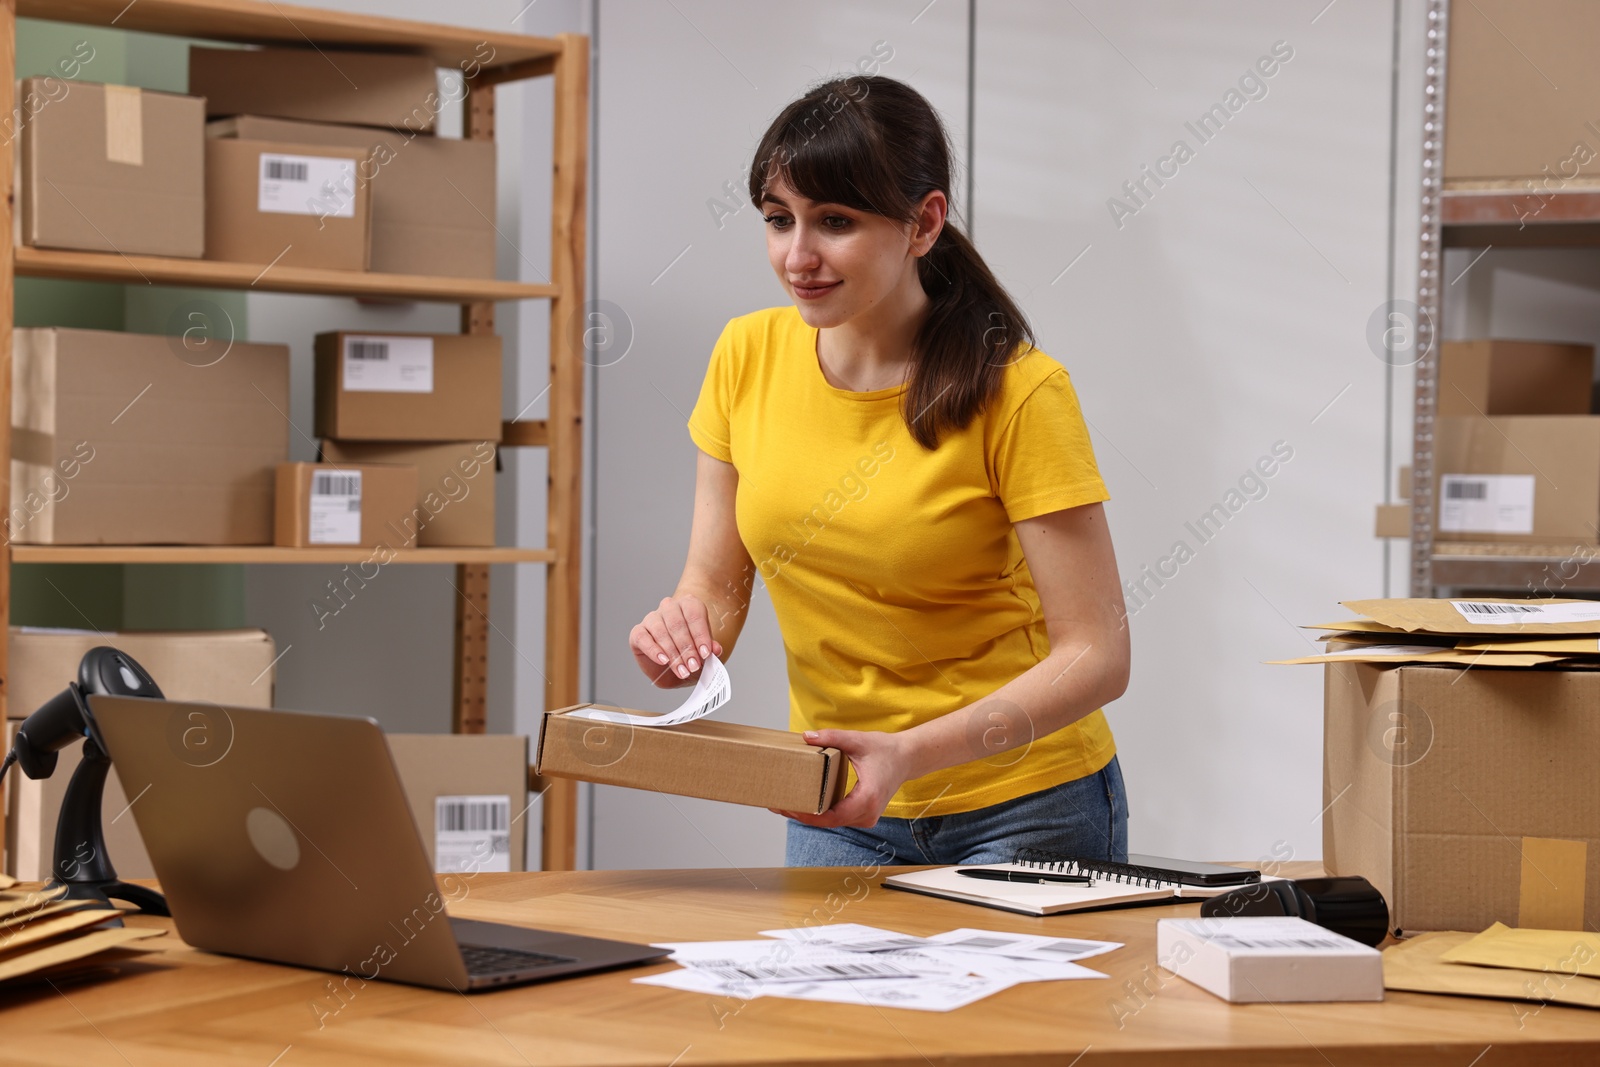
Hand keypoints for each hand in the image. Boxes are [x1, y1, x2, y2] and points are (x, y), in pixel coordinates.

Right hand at [629, 594, 722, 688]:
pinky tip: (663, 660)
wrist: (674, 664)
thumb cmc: (691, 652)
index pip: (694, 615)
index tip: (706, 653)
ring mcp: (652, 618)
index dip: (701, 635)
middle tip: (693, 666)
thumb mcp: (704, 653)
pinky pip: (643, 638)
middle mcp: (669, 607)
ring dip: (673, 654)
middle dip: (687, 648)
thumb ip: (710, 648)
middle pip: (677, 624)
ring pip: (661, 632)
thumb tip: (716, 649)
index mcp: (689, 605)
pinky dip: (653, 651)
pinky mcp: (638, 632)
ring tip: (682, 670)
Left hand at [770, 728, 915, 828]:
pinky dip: (820, 812)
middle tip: (777, 804)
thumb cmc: (886, 750)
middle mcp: (867, 814)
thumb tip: (805, 737)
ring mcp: (866, 817)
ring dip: (809, 815)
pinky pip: (837, 818)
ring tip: (785, 804)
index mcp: (867, 798)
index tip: (788, 808)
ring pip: (831, 822)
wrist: (907, 758)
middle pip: (828, 822)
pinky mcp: (863, 815)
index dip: (807, 815)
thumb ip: (831, 737)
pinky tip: (803, 803)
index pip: (831, 816)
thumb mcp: (857, 740)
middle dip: (801, 815)